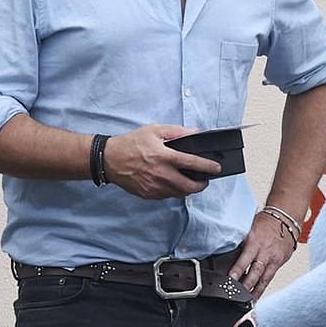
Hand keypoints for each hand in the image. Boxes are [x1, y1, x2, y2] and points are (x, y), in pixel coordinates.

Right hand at [104, 125, 220, 198]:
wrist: (109, 159)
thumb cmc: (131, 143)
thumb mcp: (154, 130)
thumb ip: (177, 132)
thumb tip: (195, 133)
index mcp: (164, 156)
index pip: (192, 163)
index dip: (208, 167)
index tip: (217, 168)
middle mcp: (161, 174)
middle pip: (189, 186)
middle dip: (202, 185)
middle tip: (205, 180)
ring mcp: (154, 187)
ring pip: (180, 193)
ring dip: (188, 188)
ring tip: (190, 181)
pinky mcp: (149, 195)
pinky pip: (167, 195)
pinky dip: (174, 190)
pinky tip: (173, 182)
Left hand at [228, 211, 296, 299]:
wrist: (286, 220)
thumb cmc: (265, 223)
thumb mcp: (249, 229)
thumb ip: (241, 242)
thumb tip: (226, 254)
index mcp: (255, 242)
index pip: (245, 259)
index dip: (237, 271)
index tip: (230, 280)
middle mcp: (265, 252)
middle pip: (256, 272)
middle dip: (246, 286)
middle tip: (237, 296)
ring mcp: (274, 259)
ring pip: (264, 279)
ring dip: (255, 292)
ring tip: (247, 302)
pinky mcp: (279, 264)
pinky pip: (270, 278)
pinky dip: (262, 287)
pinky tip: (257, 295)